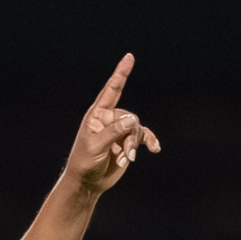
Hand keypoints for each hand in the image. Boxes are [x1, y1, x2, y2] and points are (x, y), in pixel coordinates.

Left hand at [65, 53, 160, 193]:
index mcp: (97, 115)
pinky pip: (144, 136)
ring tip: (127, 159)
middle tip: (124, 154)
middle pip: (130, 117)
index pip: (111, 90)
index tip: (129, 57)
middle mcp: (110, 118)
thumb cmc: (85, 163)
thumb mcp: (96, 147)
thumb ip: (113, 132)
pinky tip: (155, 149)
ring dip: (134, 145)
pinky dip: (149, 142)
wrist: (88, 182)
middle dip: (130, 137)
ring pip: (137, 129)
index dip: (121, 73)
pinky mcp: (128, 141)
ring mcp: (120, 130)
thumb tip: (132, 120)